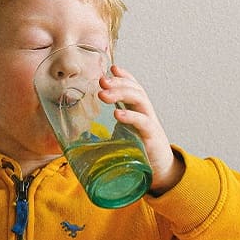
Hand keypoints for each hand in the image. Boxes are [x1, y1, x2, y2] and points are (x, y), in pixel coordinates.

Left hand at [99, 65, 183, 193]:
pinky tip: (117, 113)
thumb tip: (79, 131)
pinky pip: (143, 123)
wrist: (160, 171)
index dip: (124, 77)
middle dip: (118, 83)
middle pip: (134, 90)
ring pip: (140, 100)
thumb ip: (108, 130)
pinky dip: (130, 117)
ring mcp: (150, 123)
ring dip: (121, 94)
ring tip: (103, 94)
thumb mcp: (122, 136)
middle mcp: (145, 113)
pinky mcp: (151, 137)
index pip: (133, 87)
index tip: (111, 69)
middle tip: (101, 81)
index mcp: (137, 111)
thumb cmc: (139, 152)